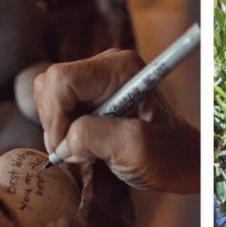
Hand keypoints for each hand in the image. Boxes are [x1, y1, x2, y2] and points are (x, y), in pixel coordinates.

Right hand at [33, 48, 198, 193]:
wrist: (178, 160)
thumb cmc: (166, 155)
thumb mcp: (134, 148)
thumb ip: (94, 137)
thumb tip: (63, 141)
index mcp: (120, 69)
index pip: (62, 79)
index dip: (54, 114)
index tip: (62, 148)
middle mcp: (105, 66)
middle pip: (50, 85)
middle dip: (53, 122)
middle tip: (73, 152)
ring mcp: (94, 79)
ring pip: (47, 95)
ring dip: (55, 128)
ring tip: (81, 150)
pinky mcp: (87, 95)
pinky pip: (54, 106)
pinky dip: (59, 130)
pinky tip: (81, 145)